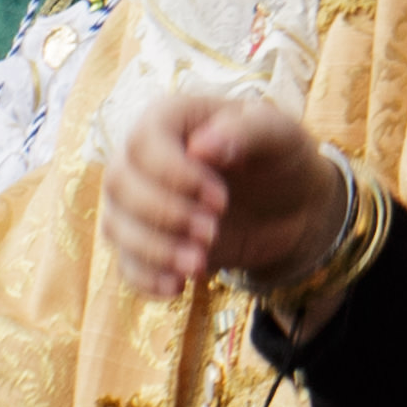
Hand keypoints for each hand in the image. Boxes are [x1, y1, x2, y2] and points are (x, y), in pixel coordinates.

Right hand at [100, 91, 341, 303]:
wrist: (291, 206)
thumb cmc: (281, 158)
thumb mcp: (281, 134)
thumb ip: (248, 131)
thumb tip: (201, 146)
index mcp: (170, 118)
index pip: (144, 141)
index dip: (174, 174)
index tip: (220, 200)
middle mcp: (143, 157)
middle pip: (119, 183)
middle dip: (164, 214)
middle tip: (211, 232)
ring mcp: (138, 201)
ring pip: (116, 225)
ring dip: (154, 250)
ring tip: (198, 264)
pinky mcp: (146, 241)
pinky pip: (125, 263)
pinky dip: (145, 279)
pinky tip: (177, 287)